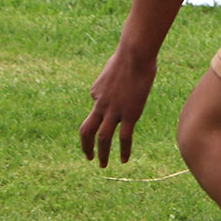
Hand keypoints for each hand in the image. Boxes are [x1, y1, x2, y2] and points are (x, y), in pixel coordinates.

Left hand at [81, 49, 157, 166]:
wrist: (134, 55)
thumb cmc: (129, 56)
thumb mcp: (115, 67)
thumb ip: (114, 79)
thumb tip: (121, 81)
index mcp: (96, 92)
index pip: (97, 108)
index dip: (105, 112)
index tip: (116, 109)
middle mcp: (100, 104)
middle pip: (87, 130)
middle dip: (86, 146)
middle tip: (89, 157)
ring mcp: (114, 110)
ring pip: (103, 138)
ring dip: (101, 153)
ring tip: (103, 165)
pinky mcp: (130, 114)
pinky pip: (124, 137)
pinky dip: (123, 150)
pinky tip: (124, 159)